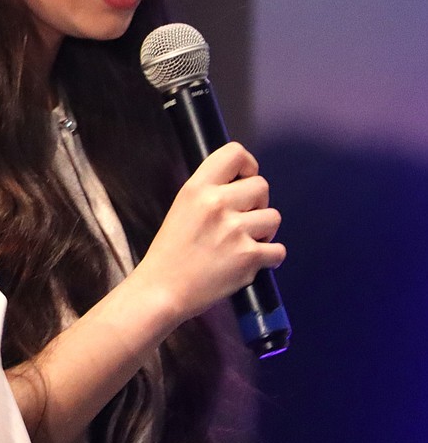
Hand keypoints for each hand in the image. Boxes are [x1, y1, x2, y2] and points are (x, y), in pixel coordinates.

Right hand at [134, 142, 284, 324]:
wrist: (162, 289)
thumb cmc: (170, 251)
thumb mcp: (182, 208)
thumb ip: (209, 193)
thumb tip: (242, 185)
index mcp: (196, 188)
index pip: (235, 153)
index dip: (247, 166)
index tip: (244, 181)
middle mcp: (216, 204)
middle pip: (262, 186)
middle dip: (257, 204)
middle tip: (240, 222)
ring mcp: (234, 230)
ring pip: (274, 217)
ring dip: (264, 231)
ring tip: (242, 243)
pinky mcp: (248, 257)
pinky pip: (278, 250)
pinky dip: (269, 257)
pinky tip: (251, 261)